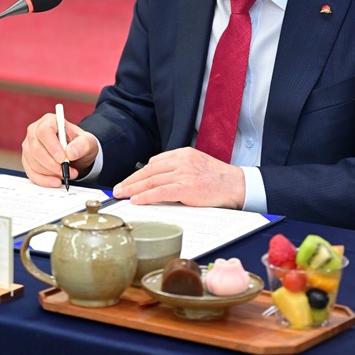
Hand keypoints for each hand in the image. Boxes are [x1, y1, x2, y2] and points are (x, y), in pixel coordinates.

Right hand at [21, 113, 97, 187]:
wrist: (75, 154)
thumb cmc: (79, 144)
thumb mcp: (88, 142)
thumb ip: (82, 145)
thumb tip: (70, 153)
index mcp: (49, 121)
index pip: (44, 131)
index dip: (52, 146)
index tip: (62, 159)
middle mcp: (35, 131)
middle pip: (36, 149)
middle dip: (52, 164)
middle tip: (66, 171)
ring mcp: (29, 146)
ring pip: (33, 162)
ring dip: (50, 173)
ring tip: (66, 174)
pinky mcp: (27, 160)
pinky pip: (31, 173)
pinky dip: (43, 180)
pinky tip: (55, 182)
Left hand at [111, 146, 245, 208]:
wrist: (237, 185)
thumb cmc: (218, 180)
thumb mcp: (197, 166)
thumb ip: (178, 169)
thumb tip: (158, 181)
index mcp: (183, 154)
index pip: (154, 162)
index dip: (138, 173)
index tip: (128, 181)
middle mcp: (181, 161)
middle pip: (149, 171)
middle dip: (130, 180)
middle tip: (117, 189)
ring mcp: (183, 173)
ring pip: (151, 181)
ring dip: (133, 189)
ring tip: (121, 195)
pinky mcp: (186, 187)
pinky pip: (160, 192)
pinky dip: (145, 196)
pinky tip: (136, 200)